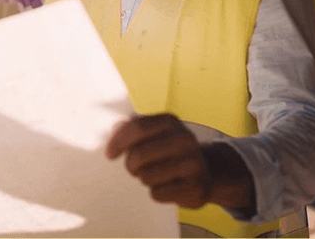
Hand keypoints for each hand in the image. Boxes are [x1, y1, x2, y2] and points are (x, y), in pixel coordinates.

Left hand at [106, 113, 256, 211]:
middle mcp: (185, 139)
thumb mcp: (152, 134)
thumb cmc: (167, 152)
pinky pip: (158, 194)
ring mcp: (194, 163)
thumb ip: (130, 129)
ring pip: (147, 176)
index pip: (136, 127)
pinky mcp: (196, 188)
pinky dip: (156, 193)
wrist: (205, 173)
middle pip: (139, 154)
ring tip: (153, 175)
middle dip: (130, 165)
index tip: (109, 154)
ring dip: (144, 179)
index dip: (118, 141)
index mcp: (170, 121)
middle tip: (133, 168)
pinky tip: (167, 186)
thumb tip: (112, 130)